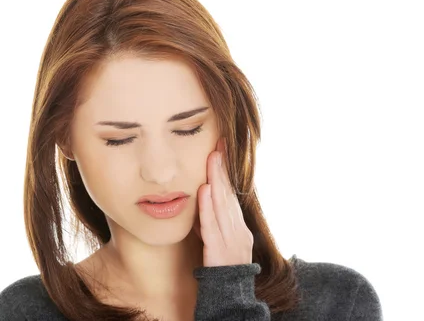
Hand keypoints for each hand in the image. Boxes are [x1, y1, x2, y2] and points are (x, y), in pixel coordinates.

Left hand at [192, 138, 253, 266]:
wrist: (229, 296)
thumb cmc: (221, 267)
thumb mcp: (219, 239)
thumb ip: (212, 220)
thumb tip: (202, 195)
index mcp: (239, 227)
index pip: (231, 194)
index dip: (226, 172)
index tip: (221, 149)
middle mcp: (238, 230)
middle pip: (229, 195)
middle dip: (223, 169)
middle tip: (219, 144)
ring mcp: (231, 241)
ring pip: (222, 206)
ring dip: (218, 180)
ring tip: (213, 158)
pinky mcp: (219, 251)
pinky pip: (212, 226)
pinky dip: (208, 207)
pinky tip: (205, 190)